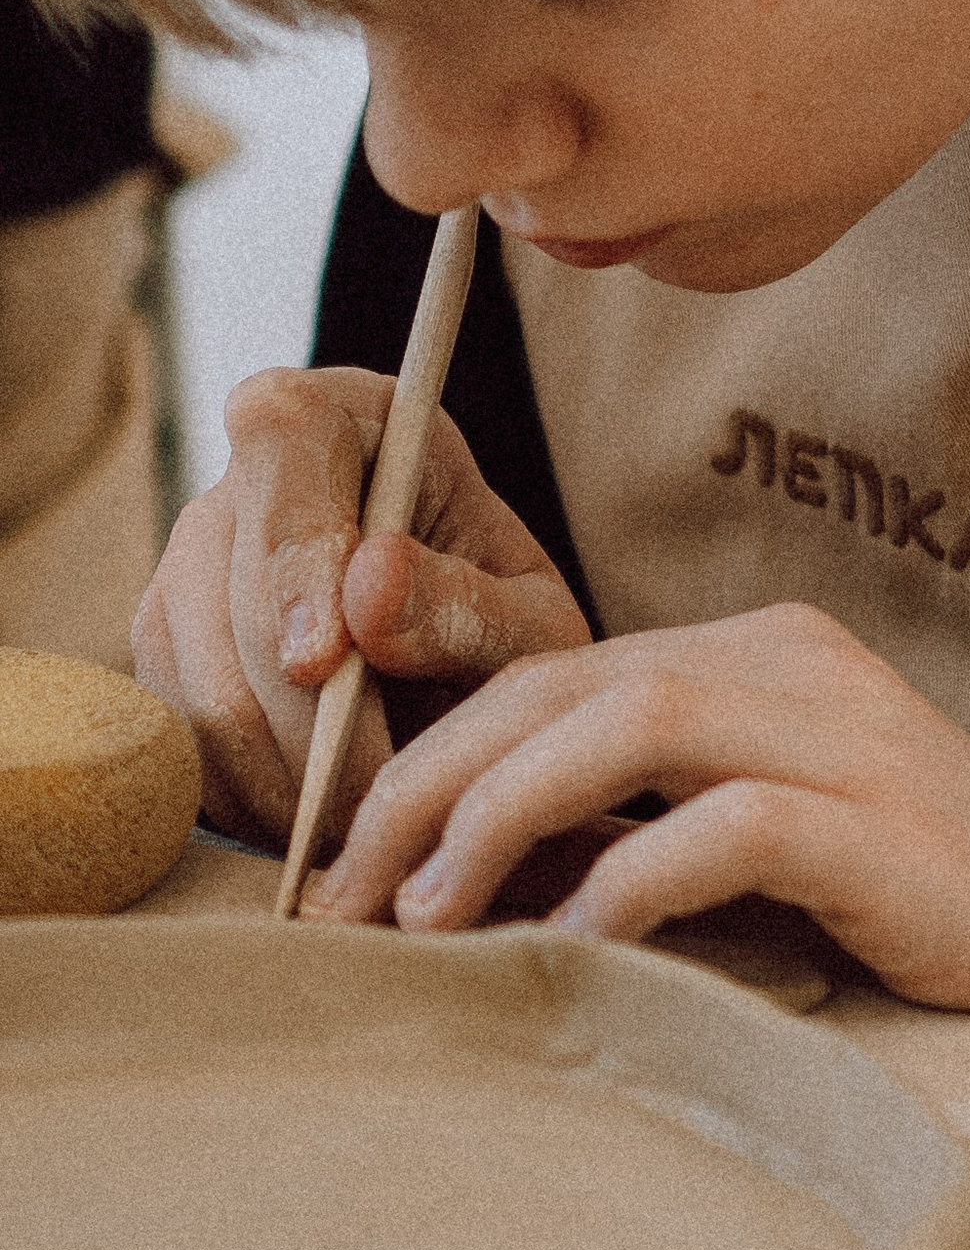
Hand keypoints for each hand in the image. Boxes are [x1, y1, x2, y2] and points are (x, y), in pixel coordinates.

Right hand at [132, 367, 590, 844]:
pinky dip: (251, 799)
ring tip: (366, 831)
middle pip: (236, 604)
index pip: (282, 449)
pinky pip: (181, 743)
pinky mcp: (161, 660)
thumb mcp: (528, 615)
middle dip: (310, 724)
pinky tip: (320, 825)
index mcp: (330, 418)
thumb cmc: (499, 616)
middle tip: (383, 806)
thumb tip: (367, 593)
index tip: (323, 661)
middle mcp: (232, 487)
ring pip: (202, 690)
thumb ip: (466, 604)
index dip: (294, 558)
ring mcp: (180, 573)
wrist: (458, 654)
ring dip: (284, 780)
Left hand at [309, 599, 969, 1027]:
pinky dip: (628, 880)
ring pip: (629, 722)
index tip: (340, 854)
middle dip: (426, 779)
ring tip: (425, 916)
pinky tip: (573, 945)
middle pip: (565, 679)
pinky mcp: (895, 835)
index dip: (428, 746)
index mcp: (766, 655)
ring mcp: (856, 740)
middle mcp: (802, 667)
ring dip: (498, 814)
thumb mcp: (773, 850)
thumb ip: (648, 827)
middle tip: (340, 896)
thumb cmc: (938, 927)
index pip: (555, 666)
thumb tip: (469, 879)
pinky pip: (730, 827)